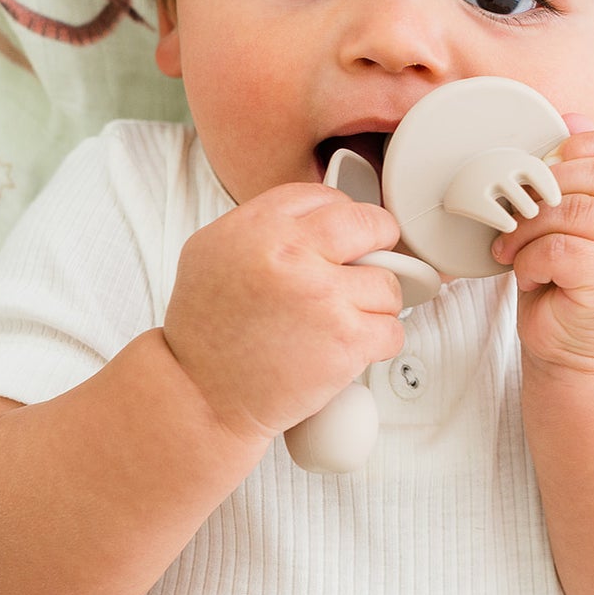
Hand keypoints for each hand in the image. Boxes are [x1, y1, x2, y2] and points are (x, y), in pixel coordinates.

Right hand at [163, 185, 404, 441]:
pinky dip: (379, 342)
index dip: (340, 216)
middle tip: (372, 262)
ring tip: (345, 318)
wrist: (201, 397)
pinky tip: (352, 347)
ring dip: (376, 303)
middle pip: (369, 224)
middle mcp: (291, 254)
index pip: (323, 197)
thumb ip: (262, 227)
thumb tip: (315, 220)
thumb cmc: (205, 334)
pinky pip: (393, 329)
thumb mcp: (212, 253)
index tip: (344, 236)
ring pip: (388, 282)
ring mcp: (323, 296)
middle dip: (379, 241)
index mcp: (257, 227)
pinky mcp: (346, 340)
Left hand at [491, 125, 593, 374]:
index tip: (541, 168)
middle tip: (512, 217)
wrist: (584, 358)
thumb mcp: (572, 224)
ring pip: (571, 212)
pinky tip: (529, 276)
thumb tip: (572, 113)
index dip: (576, 147)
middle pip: (593, 176)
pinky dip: (531, 261)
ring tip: (515, 253)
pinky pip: (561, 250)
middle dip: (540, 191)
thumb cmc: (571, 288)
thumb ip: (576, 174)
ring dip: (528, 232)